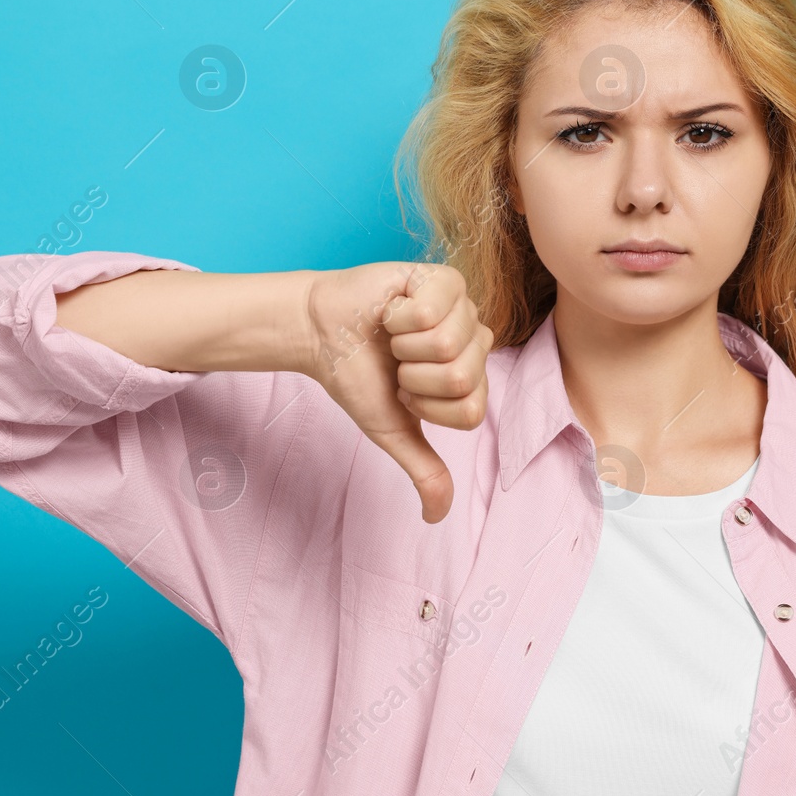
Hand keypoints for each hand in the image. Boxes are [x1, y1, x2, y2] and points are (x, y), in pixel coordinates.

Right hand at [302, 261, 492, 522]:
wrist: (320, 333)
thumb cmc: (359, 376)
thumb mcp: (393, 429)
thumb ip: (423, 469)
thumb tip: (437, 516)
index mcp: (472, 377)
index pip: (471, 411)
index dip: (427, 407)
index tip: (405, 391)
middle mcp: (475, 342)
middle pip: (462, 379)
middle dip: (414, 378)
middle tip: (397, 362)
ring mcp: (463, 308)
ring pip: (448, 345)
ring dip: (404, 346)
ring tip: (393, 337)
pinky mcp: (443, 279)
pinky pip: (432, 311)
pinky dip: (399, 317)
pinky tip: (392, 311)